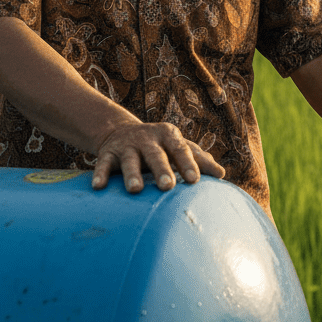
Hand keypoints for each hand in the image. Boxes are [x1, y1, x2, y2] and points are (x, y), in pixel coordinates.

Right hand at [91, 121, 224, 193]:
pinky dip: (100, 174)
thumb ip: (200, 159)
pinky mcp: (107, 153)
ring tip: (135, 190)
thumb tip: (222, 175)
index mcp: (169, 136)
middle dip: (161, 170)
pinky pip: (103, 164)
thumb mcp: (179, 147)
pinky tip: (99, 187)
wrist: (121, 131)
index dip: (188, 164)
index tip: (195, 180)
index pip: (181, 149)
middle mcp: (148, 138)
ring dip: (132, 174)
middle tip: (167, 187)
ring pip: (129, 160)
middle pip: (156, 154)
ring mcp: (127, 145)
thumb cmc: (161, 146)